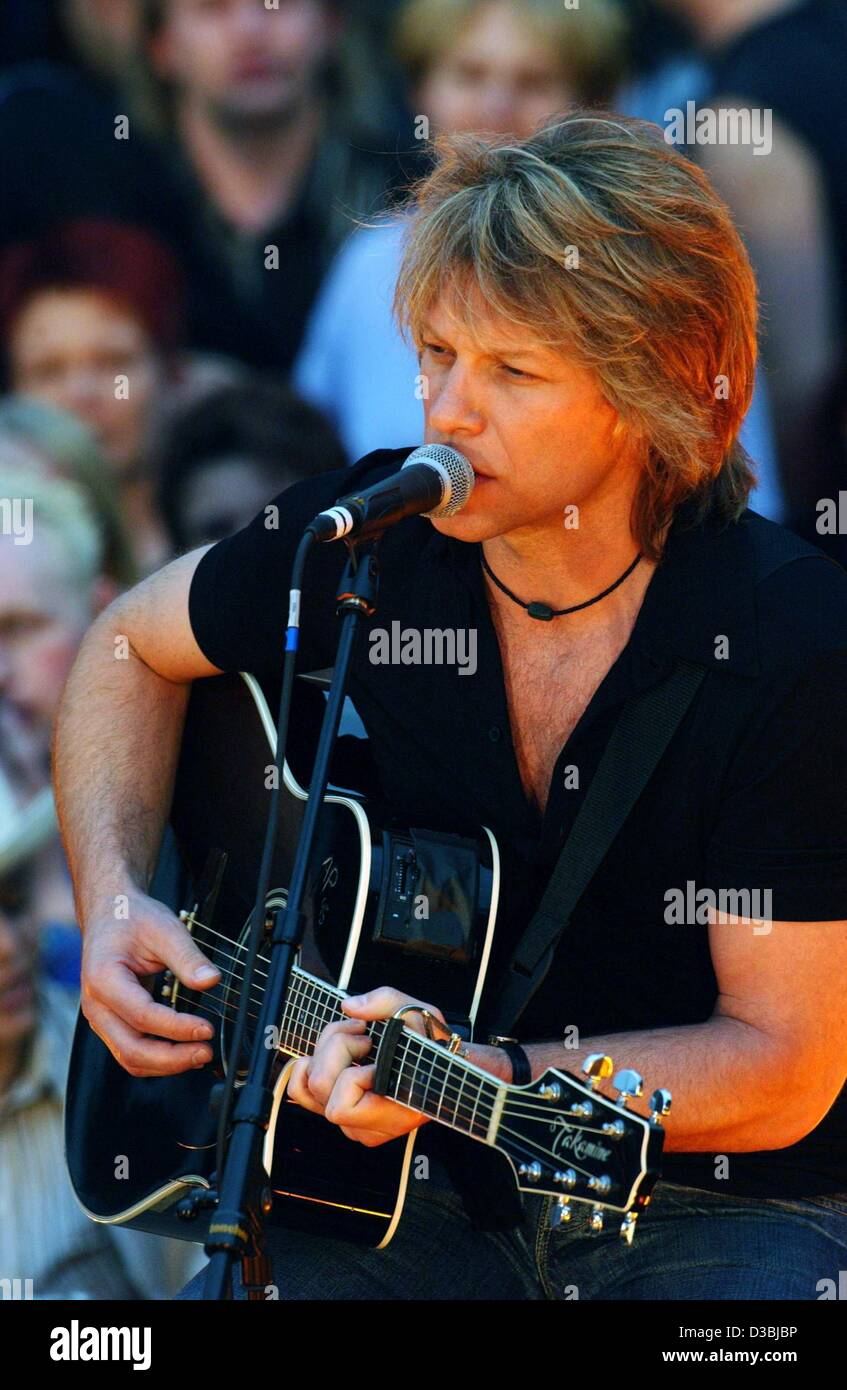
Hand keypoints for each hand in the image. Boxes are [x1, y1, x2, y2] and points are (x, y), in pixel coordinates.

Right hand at [80, 885, 220, 1075]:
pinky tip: (183, 1052)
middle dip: (172, 1058)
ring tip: (200, 1055)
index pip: (142, 1015)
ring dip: (166, 1064)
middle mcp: (96, 1004)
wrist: (110, 914)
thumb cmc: (132, 919)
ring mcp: (101, 1018)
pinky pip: (131, 1051)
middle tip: (205, 1051)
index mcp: (103, 978)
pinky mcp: (111, 1023)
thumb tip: (211, 981)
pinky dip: (158, 1059)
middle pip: (131, 1049)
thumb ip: (187, 957)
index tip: (206, 1029)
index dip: (176, 1027)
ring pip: (130, 1058)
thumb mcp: (164, 929)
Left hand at [285, 986, 447, 1147]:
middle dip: (337, 1048)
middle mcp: (371, 1126)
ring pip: (308, 1089)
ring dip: (325, 1053)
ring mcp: (353, 1123)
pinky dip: (308, 1068)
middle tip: (364, 1035)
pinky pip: (302, 1093)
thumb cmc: (431, 1046)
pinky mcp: (340, 1111)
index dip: (354, 1074)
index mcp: (394, 1113)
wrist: (439, 1066)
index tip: (375, 1052)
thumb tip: (350, 1007)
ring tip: (353, 1041)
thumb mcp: (420, 1015)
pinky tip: (330, 1054)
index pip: (342, 1107)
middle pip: (321, 1089)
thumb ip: (387, 1003)